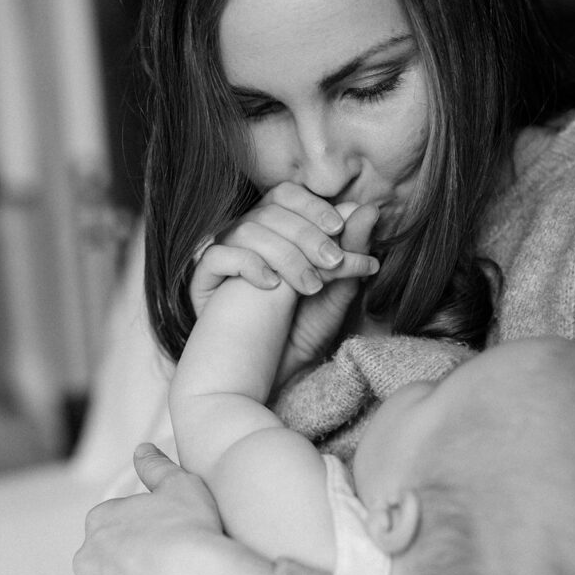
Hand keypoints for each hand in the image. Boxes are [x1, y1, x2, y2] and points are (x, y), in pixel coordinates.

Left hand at [70, 445, 271, 574]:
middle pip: (102, 558)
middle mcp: (86, 558)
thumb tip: (142, 448)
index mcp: (102, 520)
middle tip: (164, 570)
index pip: (113, 521)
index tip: (164, 538)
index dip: (140, 530)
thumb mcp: (183, 486)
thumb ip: (157, 466)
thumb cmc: (192, 532)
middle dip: (125, 564)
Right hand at [192, 186, 379, 379]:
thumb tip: (371, 208)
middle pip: (269, 209)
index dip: (312, 206)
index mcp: (274, 233)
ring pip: (246, 230)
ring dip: (285, 254)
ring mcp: (223, 259)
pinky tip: (271, 287)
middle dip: (306, 232)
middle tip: (333, 262)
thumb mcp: (334, 292)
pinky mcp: (203, 283)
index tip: (339, 229)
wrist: (272, 377)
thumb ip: (349, 253)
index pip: (287, 196)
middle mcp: (246, 239)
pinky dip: (246, 265)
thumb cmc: (301, 334)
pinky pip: (216, 257)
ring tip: (310, 287)